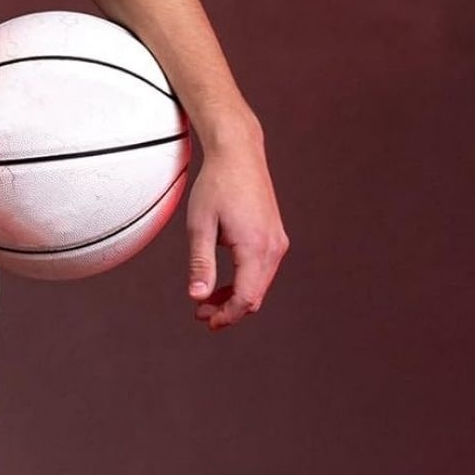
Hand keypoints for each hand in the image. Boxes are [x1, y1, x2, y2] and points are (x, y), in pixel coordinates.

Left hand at [186, 131, 288, 331]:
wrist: (238, 153)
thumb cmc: (215, 186)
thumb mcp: (200, 225)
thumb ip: (200, 264)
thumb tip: (197, 297)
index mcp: (256, 247)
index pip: (246, 298)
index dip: (226, 316)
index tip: (204, 321)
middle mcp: (274, 247)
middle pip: (255, 296)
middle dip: (229, 310)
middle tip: (200, 314)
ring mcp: (277, 241)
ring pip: (260, 284)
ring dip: (236, 296)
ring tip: (206, 300)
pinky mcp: (275, 235)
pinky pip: (262, 269)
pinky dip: (244, 280)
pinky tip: (221, 282)